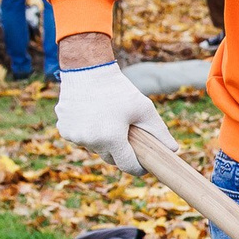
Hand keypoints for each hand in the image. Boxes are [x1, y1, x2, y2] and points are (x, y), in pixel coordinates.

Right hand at [54, 61, 174, 174]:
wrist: (86, 70)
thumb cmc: (119, 90)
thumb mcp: (144, 109)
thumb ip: (159, 132)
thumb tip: (174, 150)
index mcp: (111, 138)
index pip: (127, 166)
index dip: (138, 168)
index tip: (144, 166)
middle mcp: (90, 140)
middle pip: (111, 157)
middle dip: (121, 151)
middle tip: (127, 135)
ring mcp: (74, 136)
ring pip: (95, 148)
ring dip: (103, 141)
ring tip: (109, 121)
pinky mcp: (64, 130)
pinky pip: (81, 139)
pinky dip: (88, 133)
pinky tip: (93, 118)